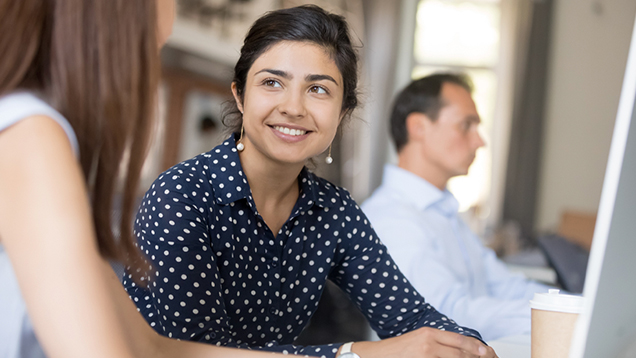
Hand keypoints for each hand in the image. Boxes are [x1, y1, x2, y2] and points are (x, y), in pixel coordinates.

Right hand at [350, 327, 497, 357]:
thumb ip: (437, 342)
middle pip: (461, 352)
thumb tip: (458, 349)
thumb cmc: (396, 351)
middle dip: (475, 357)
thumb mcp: (418, 340)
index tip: (488, 352)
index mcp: (429, 333)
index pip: (459, 340)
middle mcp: (429, 343)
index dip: (476, 347)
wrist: (376, 356)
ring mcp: (426, 356)